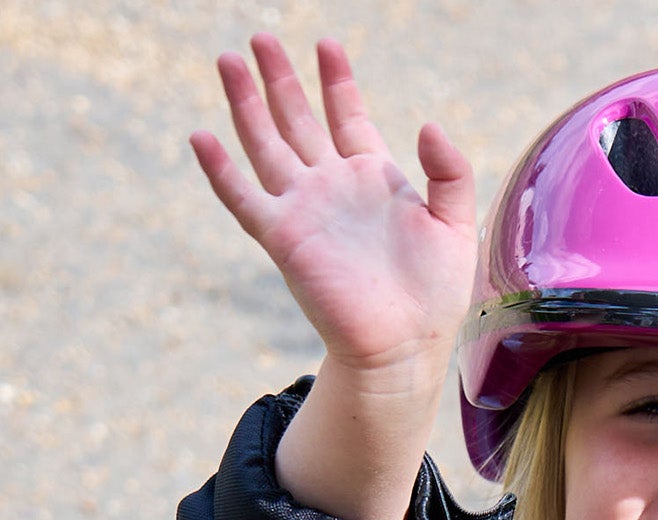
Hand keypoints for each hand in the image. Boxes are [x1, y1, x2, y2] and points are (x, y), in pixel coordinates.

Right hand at [190, 36, 475, 389]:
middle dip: (280, 79)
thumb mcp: (455, 226)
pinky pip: (243, 198)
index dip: (336, 81)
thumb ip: (449, 172)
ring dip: (246, 104)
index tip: (328, 45)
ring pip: (265, 144)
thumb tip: (427, 124)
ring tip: (229, 61)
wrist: (407, 345)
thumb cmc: (434, 294)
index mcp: (372, 178)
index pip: (347, 116)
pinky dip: (220, 170)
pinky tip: (202, 137)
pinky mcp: (284, 239)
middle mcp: (332, 187)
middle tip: (261, 36)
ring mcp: (304, 209)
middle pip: (297, 120)